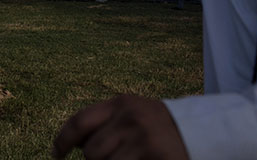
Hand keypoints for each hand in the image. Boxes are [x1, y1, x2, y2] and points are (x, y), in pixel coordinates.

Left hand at [52, 95, 188, 159]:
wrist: (200, 131)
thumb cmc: (156, 125)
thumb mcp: (130, 114)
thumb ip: (103, 123)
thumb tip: (71, 143)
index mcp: (120, 103)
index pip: (79, 121)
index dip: (62, 140)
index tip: (55, 155)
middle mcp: (131, 119)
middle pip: (91, 152)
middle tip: (114, 157)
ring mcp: (145, 140)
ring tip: (129, 158)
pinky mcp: (157, 158)